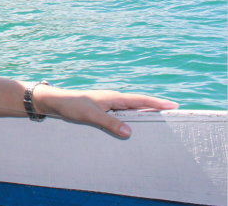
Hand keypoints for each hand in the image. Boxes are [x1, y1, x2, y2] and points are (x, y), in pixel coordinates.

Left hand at [33, 85, 178, 137]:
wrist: (56, 102)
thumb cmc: (72, 106)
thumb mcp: (91, 116)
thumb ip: (109, 123)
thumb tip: (129, 133)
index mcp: (114, 98)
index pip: (140, 100)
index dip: (157, 103)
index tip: (174, 105)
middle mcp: (113, 99)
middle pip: (139, 103)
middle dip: (156, 106)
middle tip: (174, 112)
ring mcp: (108, 103)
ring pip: (131, 107)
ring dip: (145, 111)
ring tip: (160, 117)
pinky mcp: (103, 109)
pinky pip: (123, 112)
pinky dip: (133, 115)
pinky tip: (135, 123)